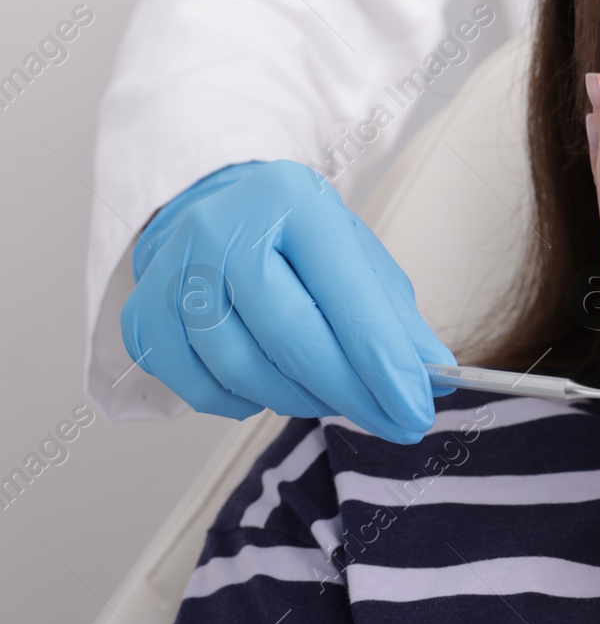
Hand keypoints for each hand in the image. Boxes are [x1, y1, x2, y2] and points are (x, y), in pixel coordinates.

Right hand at [121, 159, 456, 443]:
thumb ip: (394, 316)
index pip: (346, 293)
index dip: (384, 362)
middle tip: (392, 423)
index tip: (416, 410)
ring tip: (331, 394)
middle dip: (351, 393)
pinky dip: (245, 402)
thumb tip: (433, 377)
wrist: (218, 211)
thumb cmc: (298, 241)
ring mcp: (173, 271)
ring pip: (244, 369)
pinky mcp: (142, 315)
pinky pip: (201, 389)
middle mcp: (223, 228)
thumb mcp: (355, 256)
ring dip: (300, 398)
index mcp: (291, 200)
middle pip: (292, 335)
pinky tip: (270, 384)